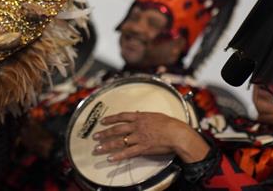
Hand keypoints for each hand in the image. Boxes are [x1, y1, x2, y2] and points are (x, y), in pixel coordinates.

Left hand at [92, 112, 209, 162]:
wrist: (177, 134)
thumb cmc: (169, 124)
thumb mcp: (155, 115)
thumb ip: (144, 115)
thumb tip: (138, 113)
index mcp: (139, 117)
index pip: (121, 116)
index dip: (110, 119)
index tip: (102, 121)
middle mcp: (136, 126)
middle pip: (116, 129)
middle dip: (104, 133)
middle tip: (95, 136)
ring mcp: (138, 138)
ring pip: (119, 141)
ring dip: (107, 145)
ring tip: (97, 148)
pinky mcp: (142, 148)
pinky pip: (127, 153)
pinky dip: (118, 156)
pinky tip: (110, 158)